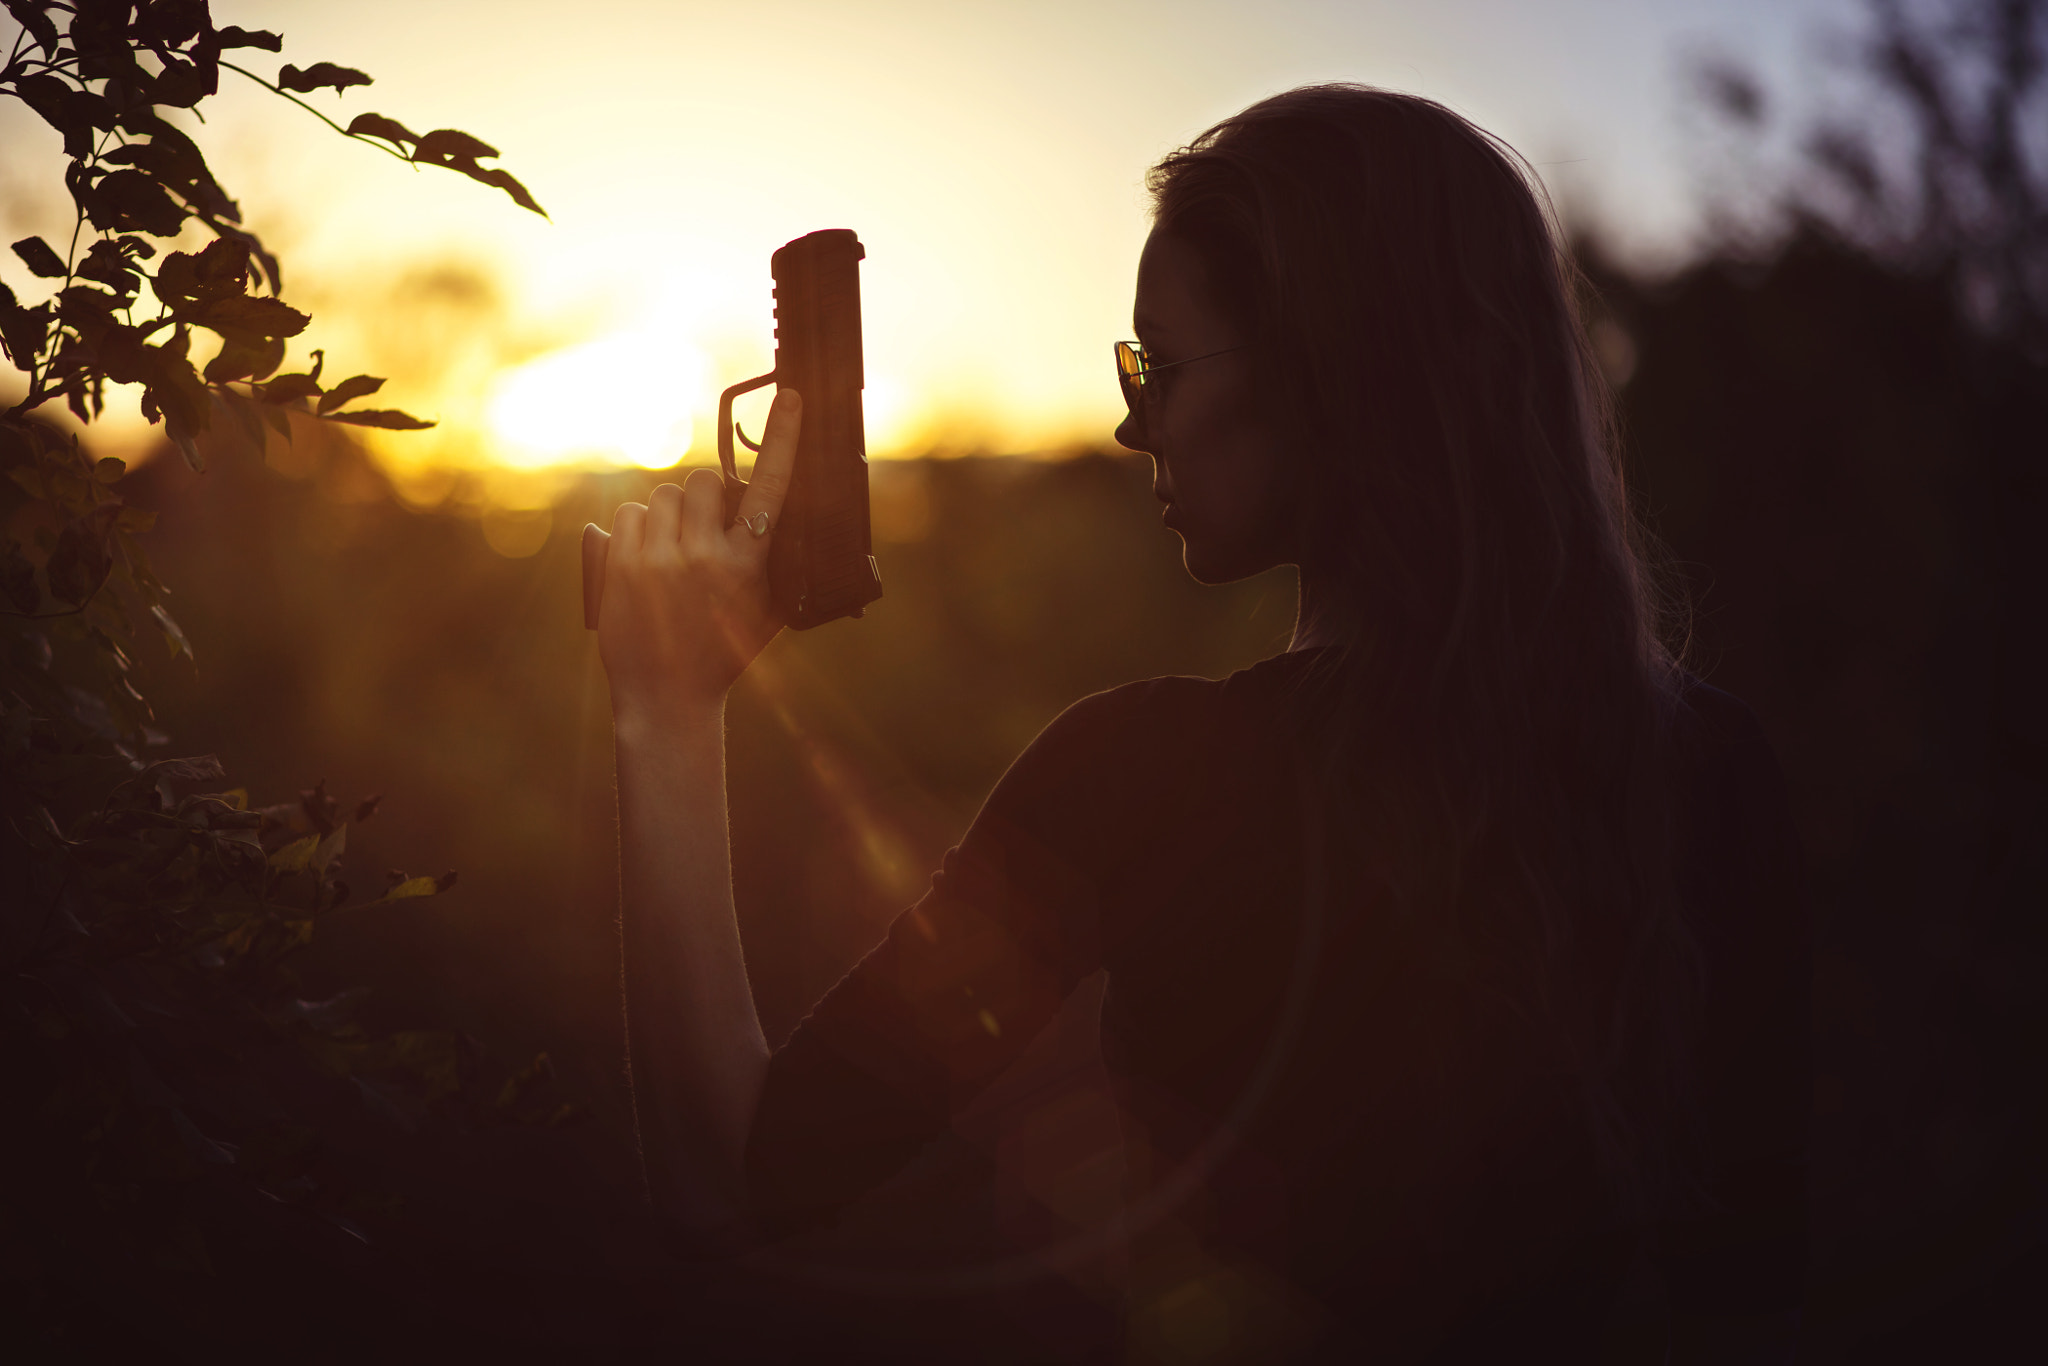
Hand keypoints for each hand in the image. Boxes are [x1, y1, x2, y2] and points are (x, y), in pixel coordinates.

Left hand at [585, 389, 800, 717]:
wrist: (668, 697)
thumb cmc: (725, 653)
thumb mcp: (768, 610)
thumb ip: (773, 560)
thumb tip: (765, 509)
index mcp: (750, 565)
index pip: (771, 489)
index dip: (784, 439)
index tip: (791, 397)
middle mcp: (706, 557)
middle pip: (700, 482)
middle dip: (700, 499)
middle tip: (701, 533)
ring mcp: (660, 560)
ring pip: (659, 497)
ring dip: (665, 517)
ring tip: (669, 557)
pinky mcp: (621, 566)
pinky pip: (626, 516)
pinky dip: (633, 533)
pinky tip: (643, 565)